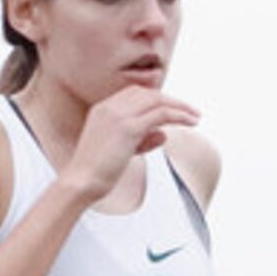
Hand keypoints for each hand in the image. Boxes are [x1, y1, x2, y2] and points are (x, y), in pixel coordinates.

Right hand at [58, 86, 199, 201]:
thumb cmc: (95, 171)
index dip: (157, 98)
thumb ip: (140, 139)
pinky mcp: (129, 128)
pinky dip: (180, 115)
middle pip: (149, 94)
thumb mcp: (117, 149)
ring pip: (158, 101)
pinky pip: (161, 114)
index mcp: (102, 109)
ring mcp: (119, 116)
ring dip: (180, 107)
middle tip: (190, 111)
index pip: (135, 93)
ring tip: (196, 116)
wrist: (80, 181)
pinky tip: (191, 122)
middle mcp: (109, 107)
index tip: (172, 108)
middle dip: (172, 101)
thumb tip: (163, 135)